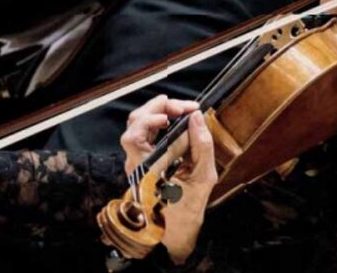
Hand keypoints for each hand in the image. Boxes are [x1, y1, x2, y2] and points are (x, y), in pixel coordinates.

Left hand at [121, 96, 217, 263]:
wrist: (177, 231)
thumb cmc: (188, 210)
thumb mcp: (203, 177)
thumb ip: (201, 145)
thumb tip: (196, 117)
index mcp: (144, 170)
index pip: (133, 137)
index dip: (148, 120)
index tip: (171, 116)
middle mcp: (134, 163)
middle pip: (134, 124)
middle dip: (158, 108)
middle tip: (184, 106)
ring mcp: (136, 161)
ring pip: (138, 126)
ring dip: (158, 112)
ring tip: (181, 109)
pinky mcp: (142, 159)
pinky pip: (145, 134)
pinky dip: (158, 122)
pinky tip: (174, 120)